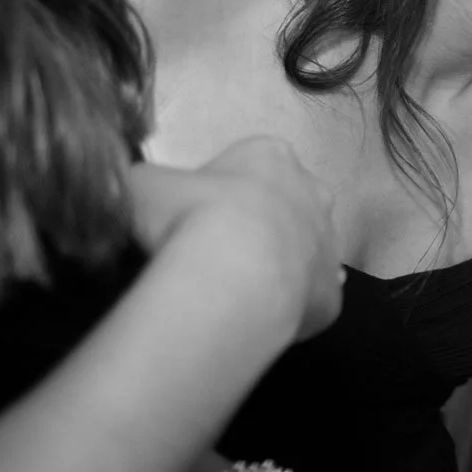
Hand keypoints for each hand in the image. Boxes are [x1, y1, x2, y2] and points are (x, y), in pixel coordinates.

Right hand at [130, 136, 345, 341]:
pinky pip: (311, 298)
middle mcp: (313, 193)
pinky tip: (259, 315)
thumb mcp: (142, 185)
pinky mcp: (332, 294)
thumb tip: (140, 192)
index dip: (217, 191)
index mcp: (271, 156)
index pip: (248, 165)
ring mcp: (328, 244)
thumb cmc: (189, 217)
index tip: (194, 216)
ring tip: (235, 289)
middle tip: (217, 252)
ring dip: (277, 265)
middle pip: (285, 204)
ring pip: (304, 252)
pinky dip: (288, 306)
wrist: (233, 277)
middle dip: (258, 224)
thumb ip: (143, 183)